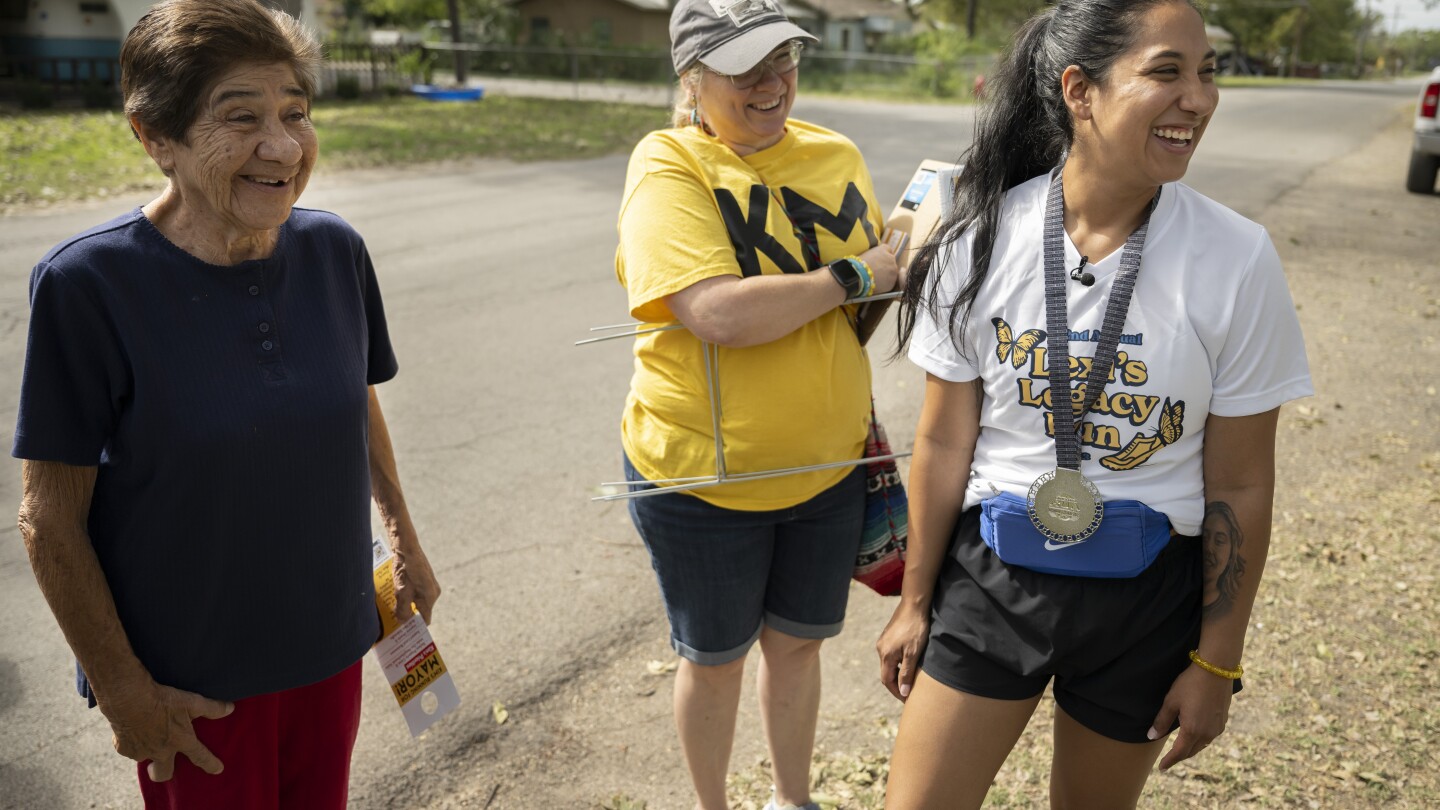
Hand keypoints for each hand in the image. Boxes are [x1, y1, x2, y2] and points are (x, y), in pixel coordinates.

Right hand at [99, 677, 233, 781]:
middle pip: (164, 773)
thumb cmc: (162, 699)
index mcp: (181, 740)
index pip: (200, 756)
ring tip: (147, 732)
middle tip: (161, 766)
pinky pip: (129, 749)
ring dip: (147, 750)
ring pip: (145, 758)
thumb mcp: (192, 701)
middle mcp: (161, 751)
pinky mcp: (123, 748)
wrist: (129, 698)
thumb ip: (212, 708)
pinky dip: (132, 741)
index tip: (218, 770)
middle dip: (163, 773)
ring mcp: (141, 752)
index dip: (210, 763)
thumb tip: (230, 708)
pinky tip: (132, 727)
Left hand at [390, 529, 440, 623]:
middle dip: (408, 616)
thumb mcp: (401, 592)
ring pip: (416, 601)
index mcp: (430, 597)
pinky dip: (406, 595)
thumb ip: (402, 610)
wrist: (406, 546)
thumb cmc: (406, 569)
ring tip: (392, 608)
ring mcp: (429, 584)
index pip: (425, 620)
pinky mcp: (423, 578)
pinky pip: (415, 592)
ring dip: (405, 605)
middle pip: (420, 611)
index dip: (415, 628)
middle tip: (393, 622)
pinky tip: (395, 594)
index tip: (404, 634)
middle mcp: (433, 592)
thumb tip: (403, 622)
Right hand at [858, 243, 900, 294]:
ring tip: (876, 279)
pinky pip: (890, 282)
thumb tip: (876, 259)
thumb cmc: (859, 264)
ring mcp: (893, 270)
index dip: (883, 256)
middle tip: (877, 271)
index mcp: (884, 249)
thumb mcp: (866, 253)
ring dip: (887, 275)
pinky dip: (885, 284)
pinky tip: (877, 284)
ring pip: (892, 273)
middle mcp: (891, 258)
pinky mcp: (892, 281)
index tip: (879, 260)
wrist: (858, 275)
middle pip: (891, 262)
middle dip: (886, 266)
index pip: (888, 250)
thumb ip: (875, 254)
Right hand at [876, 602, 929, 701]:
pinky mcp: (888, 636)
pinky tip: (908, 663)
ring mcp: (883, 642)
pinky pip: (890, 655)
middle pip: (886, 673)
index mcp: (885, 655)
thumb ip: (906, 673)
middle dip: (897, 685)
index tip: (907, 700)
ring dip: (898, 674)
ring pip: (889, 664)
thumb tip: (903, 692)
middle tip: (910, 693)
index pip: (887, 681)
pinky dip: (898, 663)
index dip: (897, 692)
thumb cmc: (916, 628)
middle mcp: (881, 649)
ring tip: (911, 680)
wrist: (914, 604)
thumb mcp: (913, 653)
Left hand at [1148, 664, 1234, 769]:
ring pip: (1202, 745)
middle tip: (1169, 760)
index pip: (1179, 753)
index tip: (1161, 767)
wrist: (1216, 670)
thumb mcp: (1171, 701)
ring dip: (1190, 749)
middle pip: (1191, 751)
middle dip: (1179, 756)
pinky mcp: (1223, 721)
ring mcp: (1217, 728)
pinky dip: (1200, 740)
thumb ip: (1161, 721)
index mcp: (1192, 730)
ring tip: (1180, 748)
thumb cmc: (1190, 684)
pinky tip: (1195, 735)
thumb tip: (1151, 736)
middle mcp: (1207, 733)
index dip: (1170, 761)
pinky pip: (1210, 737)